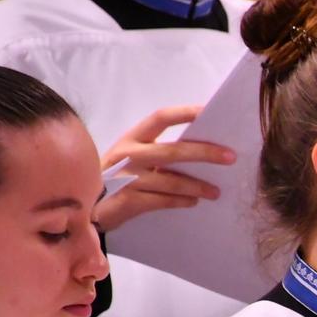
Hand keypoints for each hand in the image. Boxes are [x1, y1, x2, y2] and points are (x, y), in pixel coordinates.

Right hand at [95, 105, 235, 230]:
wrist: (85, 205)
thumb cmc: (117, 177)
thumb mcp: (134, 158)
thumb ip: (161, 151)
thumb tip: (203, 147)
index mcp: (132, 138)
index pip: (160, 118)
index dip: (185, 113)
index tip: (209, 111)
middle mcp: (128, 154)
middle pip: (172, 151)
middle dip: (204, 153)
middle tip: (230, 157)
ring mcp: (127, 178)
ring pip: (170, 181)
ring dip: (198, 186)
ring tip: (216, 192)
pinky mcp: (127, 200)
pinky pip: (162, 201)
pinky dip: (181, 201)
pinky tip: (194, 202)